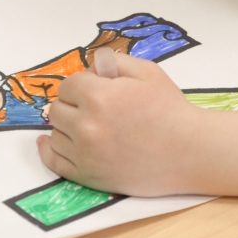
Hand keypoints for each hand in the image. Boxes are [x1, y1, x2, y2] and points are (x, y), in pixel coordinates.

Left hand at [37, 51, 212, 196]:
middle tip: (94, 108)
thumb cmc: (170, 109)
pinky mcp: (87, 176)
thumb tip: (90, 65)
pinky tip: (47, 142)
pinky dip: (48, 150)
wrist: (189, 152)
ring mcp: (85, 153)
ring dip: (66, 126)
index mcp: (98, 96)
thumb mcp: (146, 72)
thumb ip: (113, 62)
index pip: (69, 85)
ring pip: (55, 133)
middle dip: (72, 105)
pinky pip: (53, 161)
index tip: (96, 89)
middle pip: (57, 109)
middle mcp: (86, 125)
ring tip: (89, 126)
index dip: (82, 85)